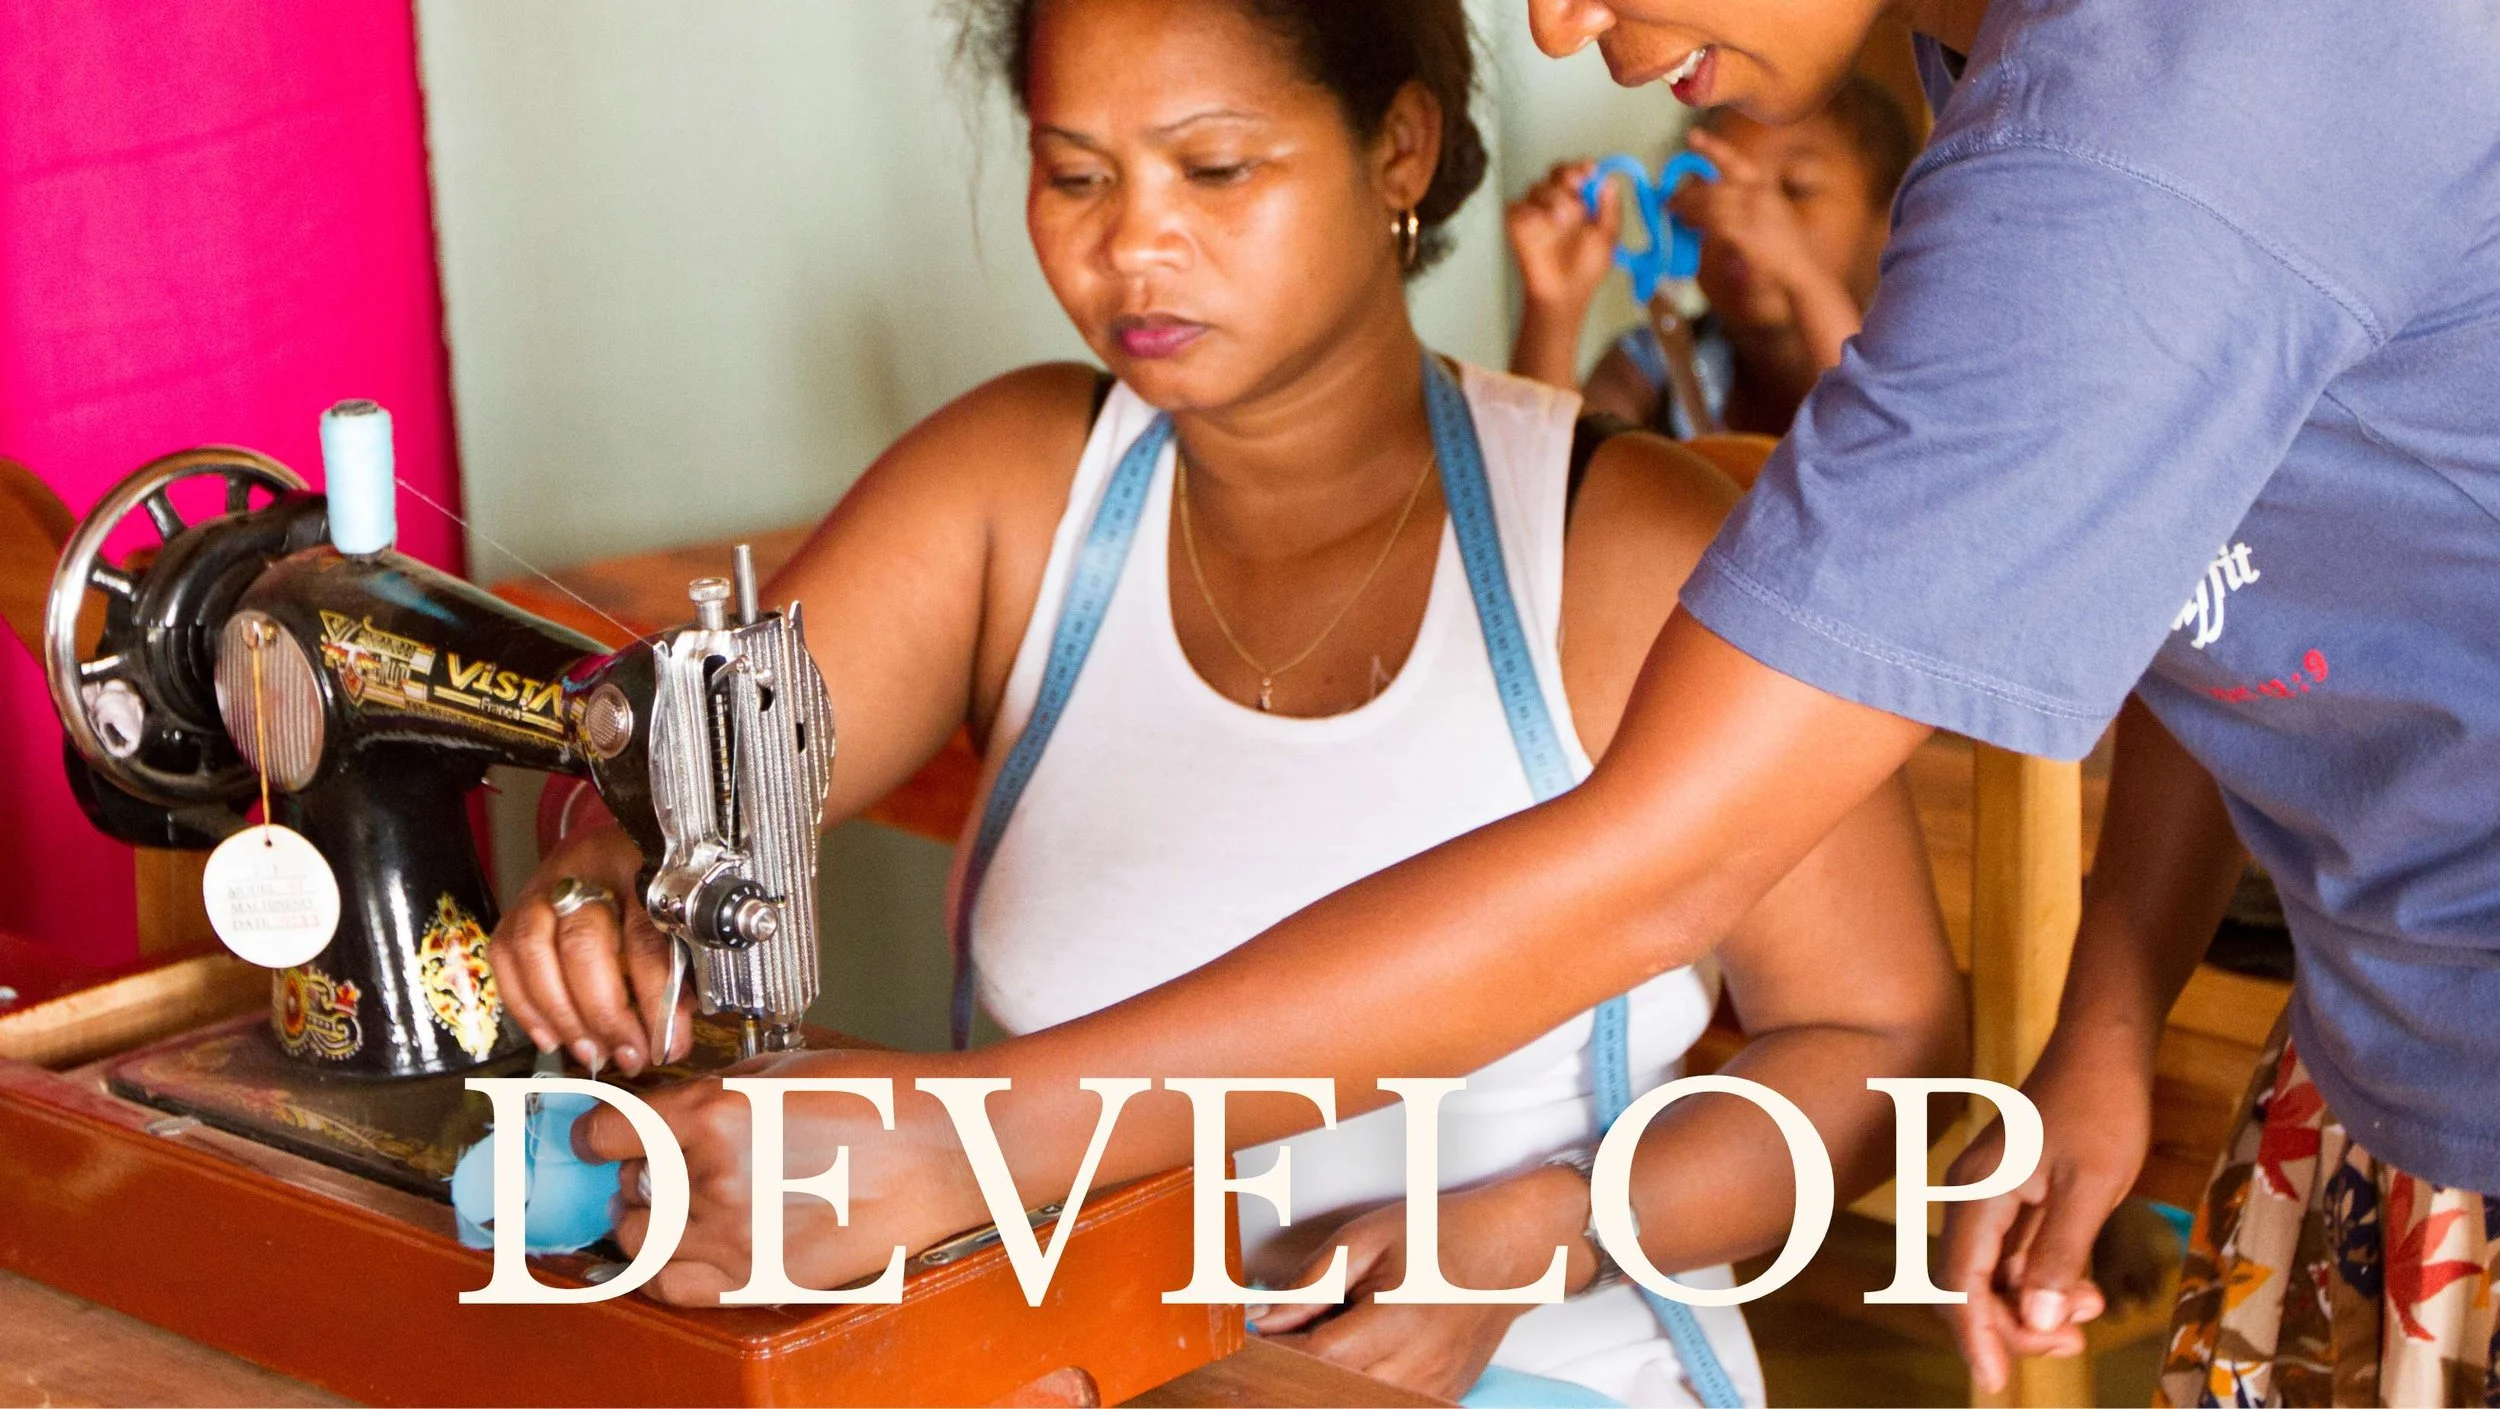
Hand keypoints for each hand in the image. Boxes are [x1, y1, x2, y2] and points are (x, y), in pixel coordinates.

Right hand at [487, 816, 691, 1076]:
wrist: (621, 848)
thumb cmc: (657, 890)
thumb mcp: (681, 918)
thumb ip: (682, 967)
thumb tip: (673, 1032)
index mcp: (641, 866)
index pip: (645, 937)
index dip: (657, 1000)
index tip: (671, 1044)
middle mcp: (586, 870)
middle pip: (582, 943)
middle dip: (605, 1013)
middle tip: (629, 1055)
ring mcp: (544, 886)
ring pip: (535, 950)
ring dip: (562, 1015)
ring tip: (592, 1053)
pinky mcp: (517, 907)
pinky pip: (505, 957)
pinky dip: (525, 1005)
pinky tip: (551, 1037)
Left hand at [582, 1047, 992, 1305]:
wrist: (945, 1151)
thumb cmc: (877, 1099)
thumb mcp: (781, 1067)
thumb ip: (710, 1092)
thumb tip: (663, 1112)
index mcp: (714, 1112)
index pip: (606, 1133)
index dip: (596, 1135)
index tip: (597, 1138)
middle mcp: (713, 1178)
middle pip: (624, 1189)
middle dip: (631, 1177)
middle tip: (655, 1168)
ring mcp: (734, 1236)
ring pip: (640, 1242)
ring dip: (648, 1222)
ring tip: (680, 1206)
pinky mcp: (759, 1278)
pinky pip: (675, 1287)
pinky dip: (664, 1270)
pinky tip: (686, 1248)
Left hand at [1256, 1165, 1590, 1401]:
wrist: (1510, 1253)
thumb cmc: (1442, 1236)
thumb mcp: (1367, 1238)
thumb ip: (1312, 1282)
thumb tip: (1264, 1319)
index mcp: (1396, 1322)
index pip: (1310, 1360)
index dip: (1271, 1353)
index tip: (1247, 1339)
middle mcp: (1416, 1368)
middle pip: (1325, 1392)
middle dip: (1292, 1370)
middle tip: (1277, 1341)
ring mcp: (1429, 1392)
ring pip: (1349, 1403)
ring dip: (1322, 1381)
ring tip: (1319, 1342)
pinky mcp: (1437, 1400)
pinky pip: (1378, 1404)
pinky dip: (1353, 1388)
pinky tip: (1351, 1359)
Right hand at [1506, 160, 1620, 315]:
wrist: (1565, 293)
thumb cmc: (1586, 268)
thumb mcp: (1608, 237)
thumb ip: (1610, 209)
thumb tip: (1610, 182)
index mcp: (1580, 200)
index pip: (1579, 172)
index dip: (1583, 167)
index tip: (1590, 170)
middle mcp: (1557, 201)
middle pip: (1556, 172)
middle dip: (1567, 174)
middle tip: (1575, 183)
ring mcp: (1536, 211)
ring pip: (1538, 187)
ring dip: (1553, 199)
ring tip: (1562, 221)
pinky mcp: (1516, 224)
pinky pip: (1516, 207)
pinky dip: (1529, 213)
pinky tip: (1542, 226)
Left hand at [1669, 129, 1823, 297]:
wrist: (1800, 263)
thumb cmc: (1783, 239)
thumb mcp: (1769, 208)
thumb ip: (1745, 198)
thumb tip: (1712, 194)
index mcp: (1763, 185)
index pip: (1734, 161)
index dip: (1712, 147)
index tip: (1691, 135)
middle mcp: (1758, 195)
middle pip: (1713, 186)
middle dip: (1687, 191)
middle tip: (1669, 198)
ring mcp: (1753, 214)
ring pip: (1709, 203)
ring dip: (1687, 207)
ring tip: (1674, 212)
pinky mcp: (1747, 234)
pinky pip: (1714, 223)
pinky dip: (1697, 222)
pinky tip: (1688, 225)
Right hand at [1938, 1028, 2147, 1394]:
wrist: (2105, 1050)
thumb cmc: (2100, 1107)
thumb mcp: (2091, 1187)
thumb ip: (2060, 1253)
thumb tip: (2040, 1318)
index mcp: (1979, 1192)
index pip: (1960, 1280)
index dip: (1976, 1335)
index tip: (1996, 1383)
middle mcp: (1973, 1197)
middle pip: (1972, 1285)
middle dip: (2017, 1325)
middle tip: (2075, 1343)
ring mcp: (1993, 1196)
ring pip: (1998, 1275)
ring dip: (2037, 1305)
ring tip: (2093, 1311)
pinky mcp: (2016, 1195)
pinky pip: (2017, 1256)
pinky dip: (2046, 1281)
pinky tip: (2086, 1290)